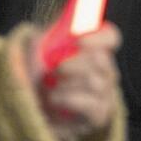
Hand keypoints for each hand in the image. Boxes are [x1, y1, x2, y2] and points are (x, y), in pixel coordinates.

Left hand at [32, 23, 121, 140]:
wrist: (30, 112)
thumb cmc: (36, 78)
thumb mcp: (36, 52)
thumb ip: (48, 36)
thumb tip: (59, 25)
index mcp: (93, 50)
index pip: (110, 37)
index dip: (98, 36)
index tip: (79, 40)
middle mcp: (105, 70)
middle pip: (102, 59)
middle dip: (75, 63)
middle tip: (55, 68)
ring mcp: (105, 93)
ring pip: (94, 82)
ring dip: (66, 83)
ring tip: (49, 87)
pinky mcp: (99, 114)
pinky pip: (90, 104)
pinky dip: (67, 100)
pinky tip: (54, 100)